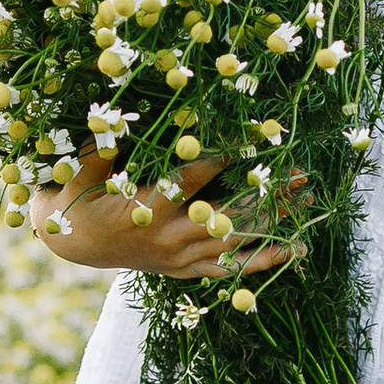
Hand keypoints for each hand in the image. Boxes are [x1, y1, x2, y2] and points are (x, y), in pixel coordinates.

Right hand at [30, 148, 296, 283]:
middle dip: (265, 194)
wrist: (76, 244)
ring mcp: (180, 258)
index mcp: (145, 209)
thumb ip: (102, 146)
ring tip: (307, 202)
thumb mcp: (82, 169)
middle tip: (299, 174)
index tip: (256, 140)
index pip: (193, 180)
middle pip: (226, 215)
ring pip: (235, 243)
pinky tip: (298, 249)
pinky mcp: (186, 270)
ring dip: (274, 222)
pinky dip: (264, 260)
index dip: (224, 159)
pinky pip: (230, 270)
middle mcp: (168, 238)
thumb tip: (117, 113)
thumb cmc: (80, 196)